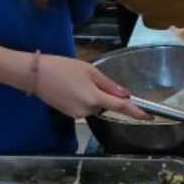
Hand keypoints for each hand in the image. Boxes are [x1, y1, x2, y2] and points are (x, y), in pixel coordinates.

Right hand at [35, 55, 149, 119]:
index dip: (137, 112)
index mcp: (95, 98)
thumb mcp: (89, 70)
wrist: (34, 75)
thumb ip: (109, 84)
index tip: (149, 116)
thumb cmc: (61, 67)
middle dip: (104, 93)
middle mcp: (88, 110)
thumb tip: (125, 94)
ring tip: (75, 81)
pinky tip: (71, 87)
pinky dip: (83, 98)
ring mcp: (77, 115)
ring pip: (95, 106)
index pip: (121, 108)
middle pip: (106, 104)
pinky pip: (85, 107)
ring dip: (92, 95)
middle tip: (88, 77)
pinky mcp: (69, 115)